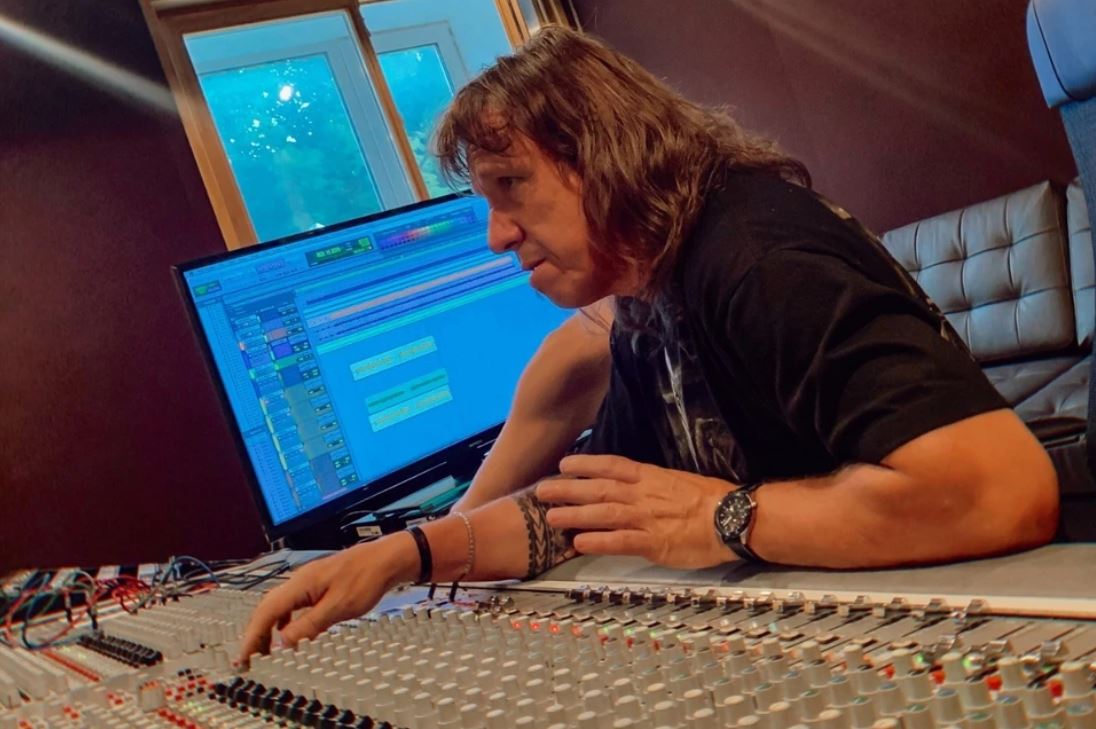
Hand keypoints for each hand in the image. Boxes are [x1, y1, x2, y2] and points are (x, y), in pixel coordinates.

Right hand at [237, 536, 416, 663]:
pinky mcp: (318, 586)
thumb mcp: (337, 609)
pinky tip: (289, 634)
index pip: (265, 613)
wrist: (386, 559)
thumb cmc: (365, 578)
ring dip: (268, 629)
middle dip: (255, 635)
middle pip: (267, 609)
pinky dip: (285, 622)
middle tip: (248, 660)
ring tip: (266, 652)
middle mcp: (299, 581)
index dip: (252, 637)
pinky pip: (292, 606)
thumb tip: (281, 643)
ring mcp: (307, 582)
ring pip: (278, 607)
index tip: (242, 657)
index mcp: (299, 584)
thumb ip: (307, 626)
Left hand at [536, 454, 737, 568]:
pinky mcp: (654, 544)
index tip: (563, 464)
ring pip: (603, 514)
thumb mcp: (676, 481)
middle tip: (541, 491)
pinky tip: (579, 543)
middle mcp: (642, 495)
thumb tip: (629, 484)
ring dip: (575, 515)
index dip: (585, 464)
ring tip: (551, 517)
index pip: (611, 466)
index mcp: (649, 477)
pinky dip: (599, 541)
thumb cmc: (709, 499)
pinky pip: (621, 542)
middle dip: (567, 489)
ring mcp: (647, 519)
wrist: (733, 517)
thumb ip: (650, 483)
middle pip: (598, 489)